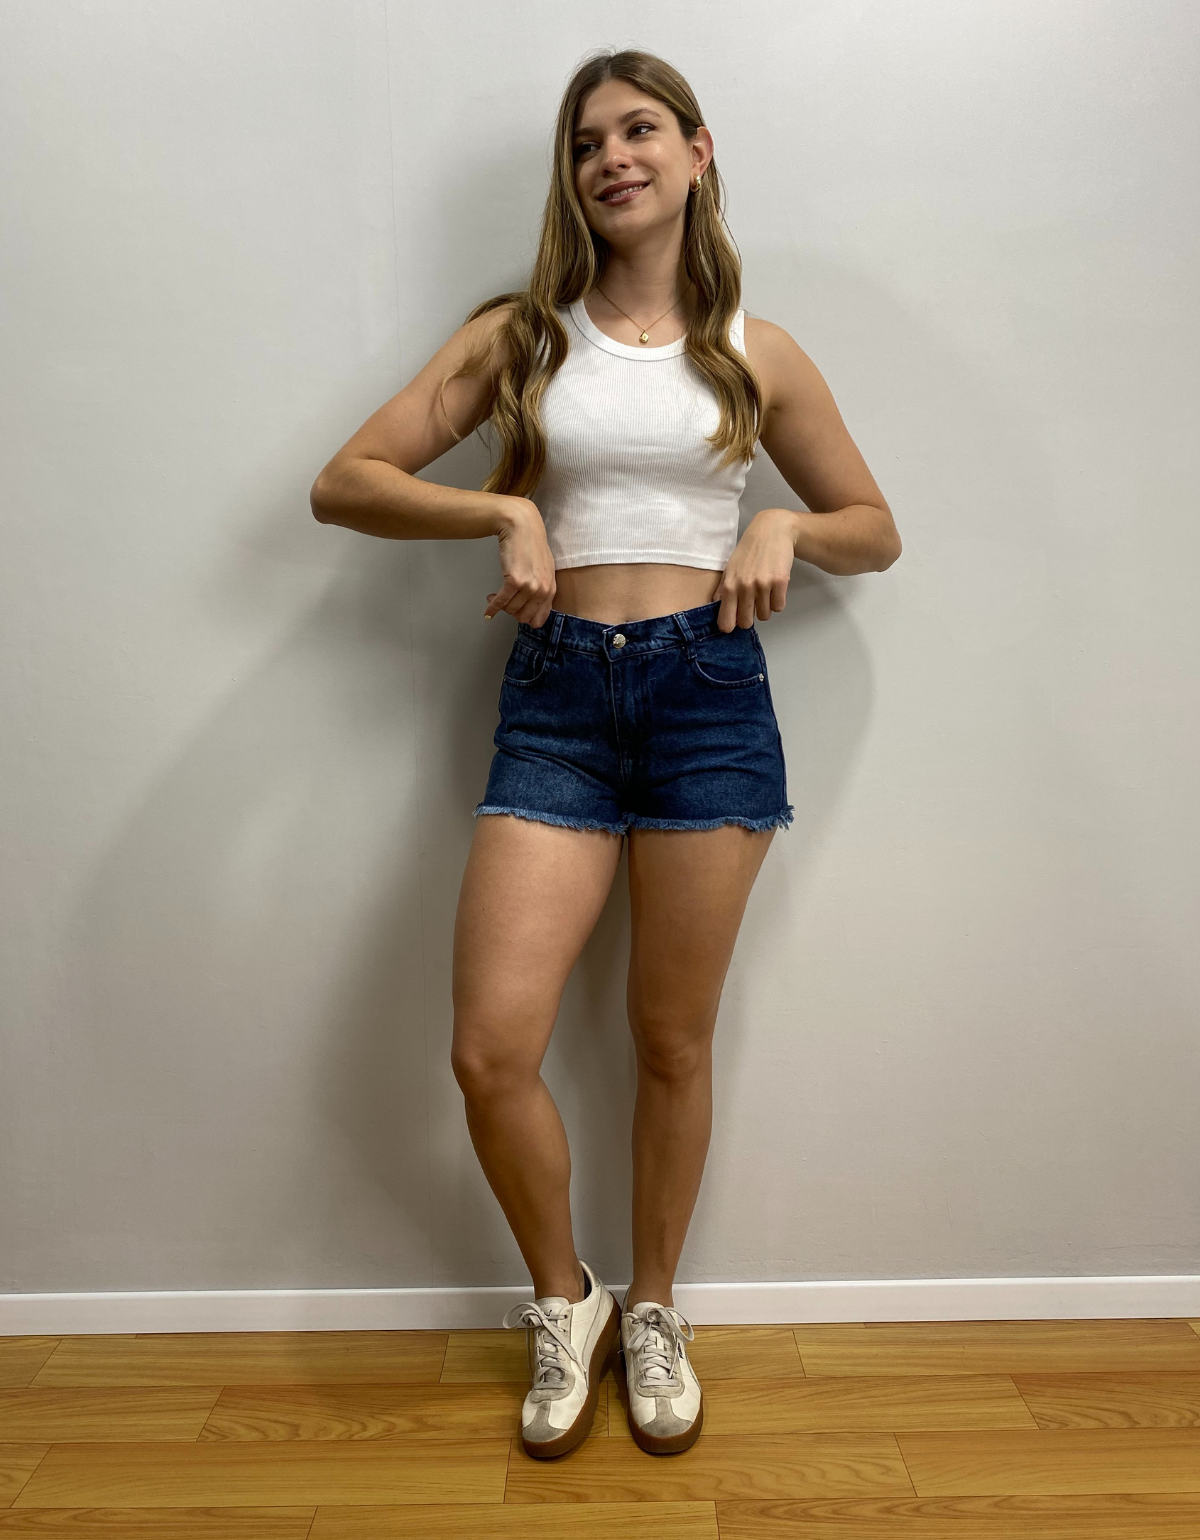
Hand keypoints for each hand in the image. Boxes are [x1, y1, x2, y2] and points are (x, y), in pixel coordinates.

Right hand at [484, 497, 556, 625]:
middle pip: (523, 617)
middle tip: (504, 604)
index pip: (539, 619)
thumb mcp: (544, 569)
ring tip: (494, 596)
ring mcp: (529, 586)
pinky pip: (501, 602)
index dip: (525, 618)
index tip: (517, 613)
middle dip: (511, 613)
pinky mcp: (514, 581)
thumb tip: (531, 604)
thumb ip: (541, 588)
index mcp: (550, 589)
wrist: (522, 526)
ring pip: (510, 610)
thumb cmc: (532, 544)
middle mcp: (542, 590)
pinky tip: (488, 610)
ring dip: (500, 606)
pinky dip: (492, 608)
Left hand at [712, 508, 799, 630]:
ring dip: (765, 607)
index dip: (730, 625)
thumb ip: (722, 590)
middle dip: (749, 617)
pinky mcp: (780, 582)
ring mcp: (763, 585)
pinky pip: (779, 607)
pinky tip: (774, 588)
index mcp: (729, 586)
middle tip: (752, 604)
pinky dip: (778, 601)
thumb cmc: (749, 551)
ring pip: (765, 615)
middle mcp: (744, 587)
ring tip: (764, 591)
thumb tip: (715, 608)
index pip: (726, 622)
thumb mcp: (730, 568)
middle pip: (746, 623)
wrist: (771, 531)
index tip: (734, 621)